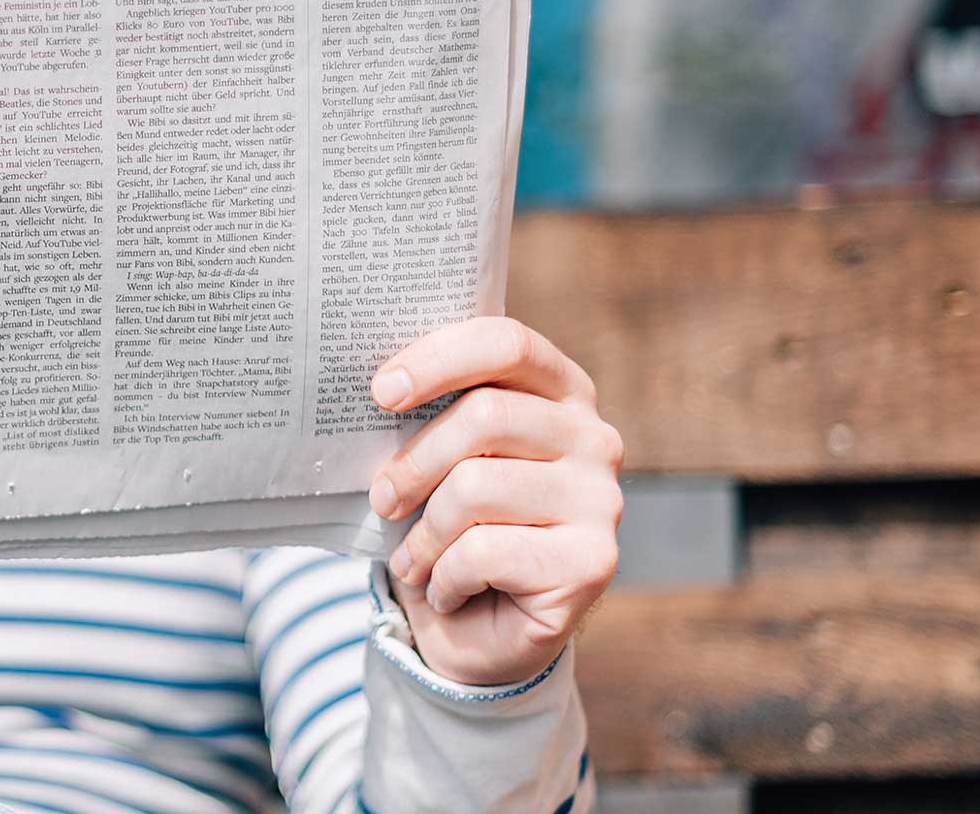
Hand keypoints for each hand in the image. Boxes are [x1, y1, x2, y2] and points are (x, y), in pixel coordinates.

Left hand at [366, 317, 622, 686]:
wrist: (483, 635)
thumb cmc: (454, 529)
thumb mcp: (439, 461)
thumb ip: (429, 416)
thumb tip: (378, 387)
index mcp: (561, 392)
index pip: (506, 344)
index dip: (439, 359)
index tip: (382, 391)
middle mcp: (594, 438)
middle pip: (485, 416)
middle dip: (415, 462)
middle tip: (382, 500)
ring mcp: (602, 500)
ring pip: (476, 487)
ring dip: (425, 534)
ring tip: (413, 559)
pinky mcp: (592, 562)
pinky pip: (485, 550)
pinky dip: (444, 576)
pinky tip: (446, 590)